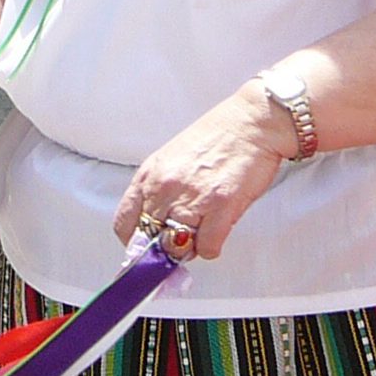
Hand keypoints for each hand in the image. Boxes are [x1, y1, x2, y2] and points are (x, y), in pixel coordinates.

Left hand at [110, 82, 291, 261]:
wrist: (251, 123)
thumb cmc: (216, 138)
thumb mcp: (171, 161)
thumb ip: (159, 192)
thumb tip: (154, 226)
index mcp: (149, 175)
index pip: (124, 224)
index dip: (134, 244)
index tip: (144, 252)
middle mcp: (164, 187)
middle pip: (149, 241)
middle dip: (164, 249)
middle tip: (179, 243)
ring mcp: (191, 197)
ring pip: (177, 248)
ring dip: (190, 248)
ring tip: (202, 231)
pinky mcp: (219, 205)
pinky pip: (207, 247)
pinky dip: (212, 247)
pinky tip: (219, 229)